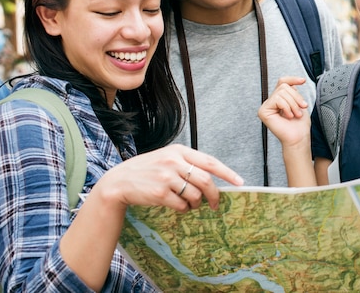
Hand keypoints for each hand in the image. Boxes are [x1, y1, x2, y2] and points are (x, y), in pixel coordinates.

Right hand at [98, 144, 243, 212]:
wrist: (119, 181)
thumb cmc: (146, 171)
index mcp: (178, 151)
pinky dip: (185, 209)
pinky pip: (182, 205)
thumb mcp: (166, 159)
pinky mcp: (160, 193)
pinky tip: (179, 207)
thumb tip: (212, 180)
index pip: (209, 161)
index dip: (227, 172)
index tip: (239, 182)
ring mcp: (166, 177)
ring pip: (196, 195)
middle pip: (206, 180)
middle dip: (214, 195)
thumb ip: (186, 164)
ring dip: (197, 204)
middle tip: (216, 204)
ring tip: (190, 204)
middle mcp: (173, 161)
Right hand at [258, 76, 309, 145]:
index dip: (292, 79)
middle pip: (283, 86)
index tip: (303, 81)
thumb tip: (291, 83)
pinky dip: (286, 107)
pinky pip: (277, 99)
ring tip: (296, 114)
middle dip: (296, 97)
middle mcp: (271, 102)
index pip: (282, 82)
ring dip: (293, 103)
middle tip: (301, 108)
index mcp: (279, 99)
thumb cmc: (300, 125)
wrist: (298, 138)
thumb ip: (293, 92)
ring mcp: (266, 106)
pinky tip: (288, 116)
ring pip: (281, 92)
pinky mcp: (263, 111)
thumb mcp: (299, 103)